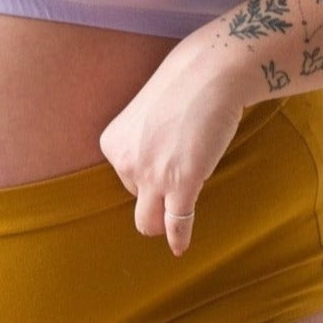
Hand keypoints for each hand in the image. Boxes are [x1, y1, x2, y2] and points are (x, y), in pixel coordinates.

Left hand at [98, 32, 243, 257]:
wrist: (209, 74)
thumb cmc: (183, 87)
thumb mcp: (146, 116)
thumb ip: (141, 144)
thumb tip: (149, 168)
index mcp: (112, 144)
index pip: (125, 177)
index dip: (148, 171)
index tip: (166, 155)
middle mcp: (125, 163)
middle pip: (136, 199)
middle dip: (153, 196)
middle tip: (176, 178)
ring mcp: (152, 177)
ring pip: (148, 221)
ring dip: (159, 226)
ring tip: (170, 228)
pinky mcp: (181, 185)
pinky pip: (177, 224)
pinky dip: (179, 239)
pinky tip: (180, 248)